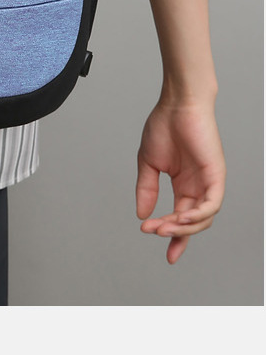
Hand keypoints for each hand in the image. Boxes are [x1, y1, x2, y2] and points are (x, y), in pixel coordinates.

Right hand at [136, 96, 224, 263]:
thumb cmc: (164, 126)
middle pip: (192, 223)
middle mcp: (198, 187)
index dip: (174, 238)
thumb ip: (146, 188)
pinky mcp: (216, 176)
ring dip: (183, 226)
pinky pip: (212, 204)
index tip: (167, 256)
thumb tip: (142, 214)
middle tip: (153, 231)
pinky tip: (181, 217)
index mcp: (183, 184)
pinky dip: (198, 215)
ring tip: (163, 226)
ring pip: (202, 218)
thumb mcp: (148, 163)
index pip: (181, 219)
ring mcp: (209, 182)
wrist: (177, 104)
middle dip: (173, 232)